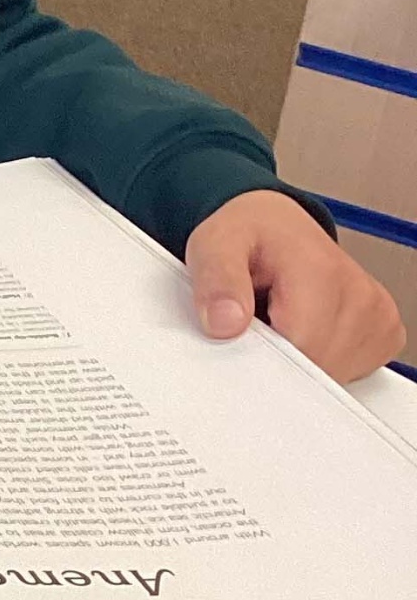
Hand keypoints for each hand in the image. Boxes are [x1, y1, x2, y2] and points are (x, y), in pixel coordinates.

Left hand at [186, 189, 406, 382]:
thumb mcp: (214, 244)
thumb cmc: (249, 236)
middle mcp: (362, 295)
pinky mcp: (385, 333)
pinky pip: (348, 371)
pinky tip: (304, 326)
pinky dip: (321, 358)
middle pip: (316, 367)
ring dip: (299, 357)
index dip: (262, 352)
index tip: (242, 331)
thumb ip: (217, 282)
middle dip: (279, 355)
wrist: (276, 225)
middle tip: (257, 317)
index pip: (298, 349)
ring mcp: (378, 317)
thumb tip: (225, 324)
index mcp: (321, 271)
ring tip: (279, 317)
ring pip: (331, 374)